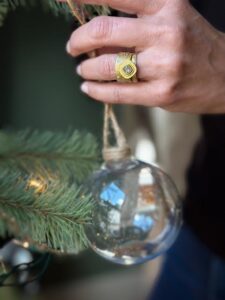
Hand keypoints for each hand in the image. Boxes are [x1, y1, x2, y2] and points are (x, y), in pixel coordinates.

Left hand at [65, 0, 224, 113]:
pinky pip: (118, 93)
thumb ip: (138, 19)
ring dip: (87, 68)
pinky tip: (88, 88)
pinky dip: (97, 91)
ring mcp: (164, 66)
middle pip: (104, 31)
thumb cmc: (195, 45)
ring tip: (83, 70)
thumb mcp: (173, 18)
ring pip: (108, 66)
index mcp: (167, 6)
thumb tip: (97, 29)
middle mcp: (165, 32)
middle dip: (78, 40)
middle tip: (72, 47)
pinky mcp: (161, 94)